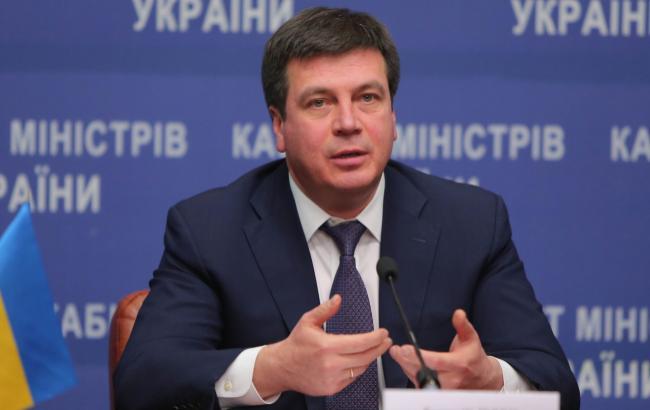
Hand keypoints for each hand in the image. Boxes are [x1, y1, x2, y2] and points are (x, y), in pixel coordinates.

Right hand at [253, 295, 391, 397]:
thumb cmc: (296, 344)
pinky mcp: (331, 388)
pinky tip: (358, 361)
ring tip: (372, 349)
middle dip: (379, 348)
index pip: (360, 343)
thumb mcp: (308, 321)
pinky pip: (352, 378)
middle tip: (385, 341)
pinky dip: (357, 369)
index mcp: (327, 346)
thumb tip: (338, 299)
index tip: (383, 333)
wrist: (282, 367)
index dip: (375, 338)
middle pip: (365, 357)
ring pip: (360, 369)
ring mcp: (332, 378)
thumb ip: (325, 310)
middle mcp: (331, 364)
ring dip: (369, 358)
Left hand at [389, 309, 502, 389]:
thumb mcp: (471, 338)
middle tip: (396, 350)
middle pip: (424, 373)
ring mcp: (445, 388)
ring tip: (396, 354)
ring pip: (420, 380)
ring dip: (406, 367)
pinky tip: (404, 362)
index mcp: (459, 364)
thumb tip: (458, 313)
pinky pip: (421, 384)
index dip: (418, 356)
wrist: (482, 377)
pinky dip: (411, 373)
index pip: (436, 362)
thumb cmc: (473, 356)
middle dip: (406, 361)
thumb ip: (463, 325)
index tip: (404, 348)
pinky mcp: (439, 392)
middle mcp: (452, 379)